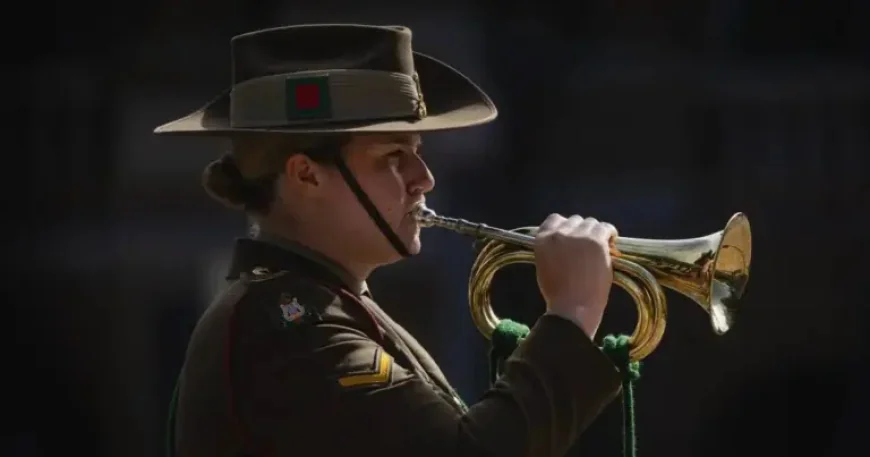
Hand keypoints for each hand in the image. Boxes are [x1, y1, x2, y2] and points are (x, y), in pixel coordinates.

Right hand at [534, 214, 617, 338]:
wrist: (572, 308)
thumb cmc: (558, 294)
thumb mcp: (545, 266)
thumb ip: (552, 249)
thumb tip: (568, 240)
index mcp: (542, 239)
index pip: (554, 219)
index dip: (567, 226)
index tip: (574, 235)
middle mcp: (559, 233)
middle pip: (576, 220)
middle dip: (582, 231)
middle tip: (589, 245)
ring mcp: (578, 236)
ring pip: (591, 223)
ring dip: (596, 232)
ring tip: (602, 245)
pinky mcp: (596, 241)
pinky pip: (606, 228)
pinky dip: (610, 234)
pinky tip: (612, 243)